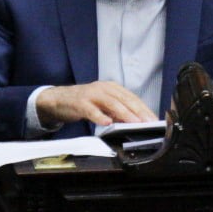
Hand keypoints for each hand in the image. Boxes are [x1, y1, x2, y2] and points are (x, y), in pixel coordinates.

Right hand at [36, 81, 155, 127]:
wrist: (58, 99)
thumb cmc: (83, 103)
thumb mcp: (103, 105)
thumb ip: (118, 112)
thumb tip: (134, 122)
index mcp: (112, 88)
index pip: (132, 98)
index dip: (144, 108)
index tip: (154, 119)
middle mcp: (103, 89)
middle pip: (125, 100)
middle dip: (139, 112)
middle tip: (149, 122)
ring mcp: (92, 95)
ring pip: (112, 104)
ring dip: (124, 114)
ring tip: (134, 123)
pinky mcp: (80, 103)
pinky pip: (92, 111)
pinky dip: (100, 116)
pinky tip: (107, 123)